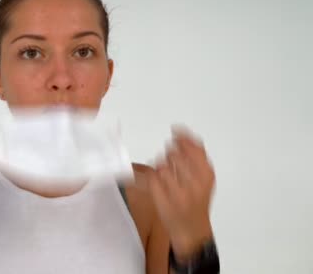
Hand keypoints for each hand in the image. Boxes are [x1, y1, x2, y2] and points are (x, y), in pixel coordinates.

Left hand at [147, 126, 215, 261]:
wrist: (191, 230)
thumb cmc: (197, 203)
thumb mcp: (205, 179)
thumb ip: (197, 157)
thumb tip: (186, 135)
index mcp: (207, 176)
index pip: (195, 148)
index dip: (183, 137)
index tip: (176, 130)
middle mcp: (194, 184)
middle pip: (176, 154)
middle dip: (171, 152)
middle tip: (171, 156)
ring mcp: (177, 193)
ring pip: (162, 165)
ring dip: (161, 164)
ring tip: (168, 173)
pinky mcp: (162, 199)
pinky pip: (152, 177)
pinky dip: (152, 176)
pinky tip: (158, 181)